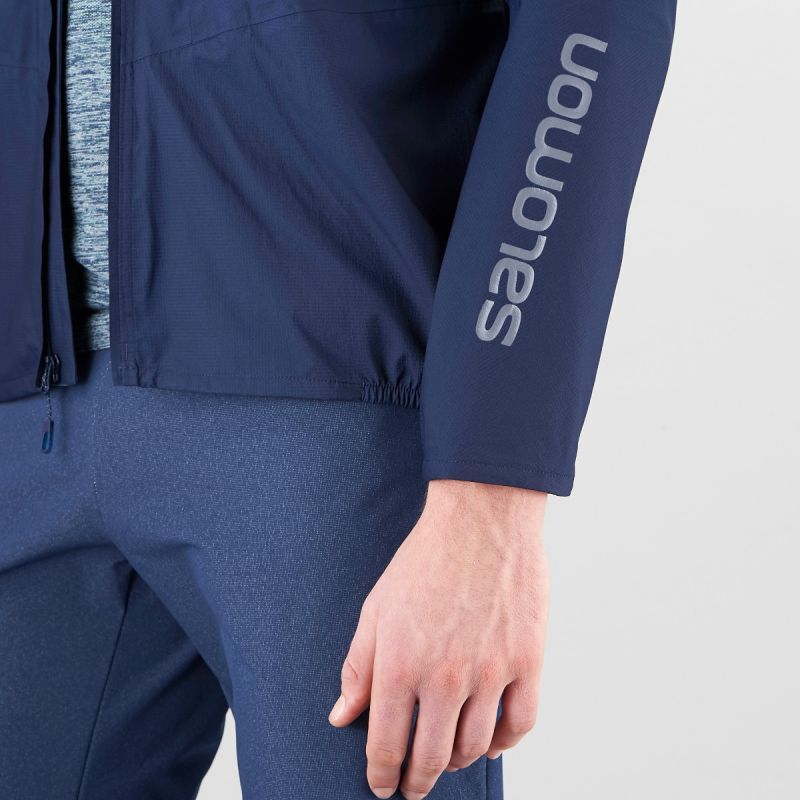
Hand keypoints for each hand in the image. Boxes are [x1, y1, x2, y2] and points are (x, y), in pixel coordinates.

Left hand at [328, 478, 549, 798]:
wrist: (481, 518)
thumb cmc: (424, 559)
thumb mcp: (377, 608)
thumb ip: (358, 666)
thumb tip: (341, 715)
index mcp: (401, 665)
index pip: (387, 745)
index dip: (382, 775)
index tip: (382, 786)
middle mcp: (446, 677)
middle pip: (432, 757)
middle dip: (417, 780)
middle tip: (413, 786)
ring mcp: (492, 671)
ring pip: (475, 747)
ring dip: (457, 764)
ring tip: (446, 762)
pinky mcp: (528, 660)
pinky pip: (520, 723)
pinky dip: (505, 744)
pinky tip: (491, 743)